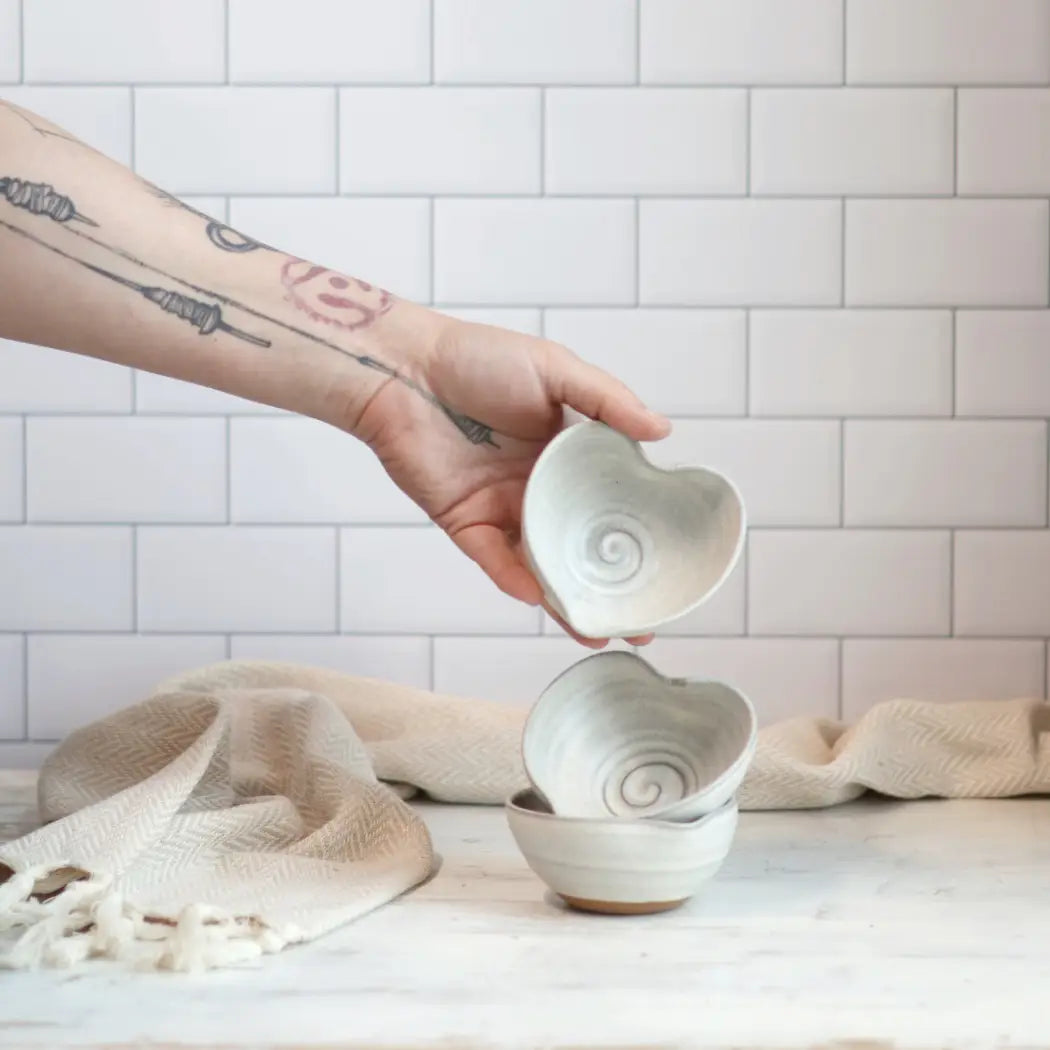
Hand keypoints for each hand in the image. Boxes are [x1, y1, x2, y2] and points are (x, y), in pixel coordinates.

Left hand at [352, 315, 671, 647]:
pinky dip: (515, 579)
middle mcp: (540, 487)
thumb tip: (663, 430)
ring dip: (567, 600)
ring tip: (600, 631)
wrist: (403, 369)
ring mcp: (504, 509)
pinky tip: (540, 596)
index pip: (612, 502)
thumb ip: (608, 400)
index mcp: (568, 454)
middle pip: (581, 546)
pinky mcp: (466, 523)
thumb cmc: (477, 357)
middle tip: (641, 621)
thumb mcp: (555, 368)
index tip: (669, 565)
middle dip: (610, 587)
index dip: (639, 534)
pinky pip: (495, 560)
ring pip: (542, 565)